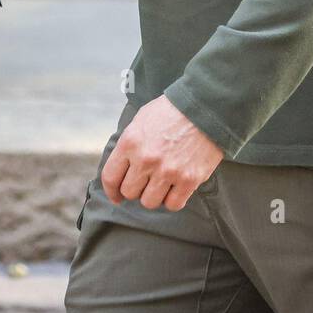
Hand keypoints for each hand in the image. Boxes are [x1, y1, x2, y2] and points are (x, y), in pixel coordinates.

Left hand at [101, 95, 224, 210]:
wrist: (202, 108)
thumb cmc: (170, 112)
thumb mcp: (141, 120)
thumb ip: (129, 144)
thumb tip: (122, 167)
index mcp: (130, 143)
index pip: (110, 177)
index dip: (111, 191)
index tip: (116, 196)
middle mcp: (146, 160)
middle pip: (130, 192)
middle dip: (135, 189)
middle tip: (144, 182)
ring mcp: (167, 171)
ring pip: (150, 202)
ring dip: (153, 196)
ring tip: (161, 184)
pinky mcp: (188, 180)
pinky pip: (173, 205)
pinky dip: (172, 200)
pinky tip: (175, 189)